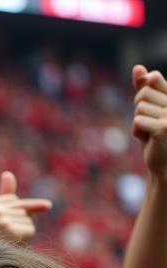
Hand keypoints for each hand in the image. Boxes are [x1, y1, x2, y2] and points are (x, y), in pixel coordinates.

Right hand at [0, 171, 50, 245]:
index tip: (3, 229)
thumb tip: (8, 174)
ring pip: (28, 219)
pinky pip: (30, 229)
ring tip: (5, 243)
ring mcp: (0, 218)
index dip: (16, 215)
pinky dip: (26, 240)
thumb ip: (4, 196)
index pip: (14, 201)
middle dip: (19, 223)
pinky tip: (11, 246)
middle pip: (23, 208)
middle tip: (2, 239)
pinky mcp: (9, 228)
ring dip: (22, 233)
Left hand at [132, 64, 166, 180]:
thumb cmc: (155, 136)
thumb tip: (137, 68)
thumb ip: (145, 88)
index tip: (152, 109)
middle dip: (139, 111)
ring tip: (151, 133)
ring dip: (138, 124)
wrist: (164, 164)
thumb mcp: (149, 109)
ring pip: (139, 108)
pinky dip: (137, 132)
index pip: (153, 79)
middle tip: (150, 125)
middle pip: (142, 94)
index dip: (144, 93)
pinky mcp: (163, 128)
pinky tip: (148, 140)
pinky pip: (137, 121)